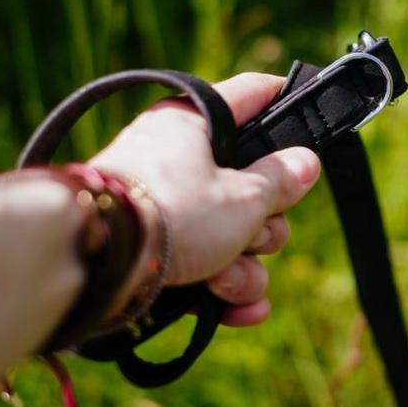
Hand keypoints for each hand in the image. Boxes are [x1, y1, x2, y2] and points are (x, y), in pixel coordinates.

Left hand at [88, 73, 320, 326]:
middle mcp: (177, 158)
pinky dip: (221, 289)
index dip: (288, 101)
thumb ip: (282, 180)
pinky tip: (238, 311)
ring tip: (225, 281)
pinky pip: (202, 265)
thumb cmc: (172, 213)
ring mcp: (163, 205)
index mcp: (197, 124)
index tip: (316, 110)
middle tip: (257, 236)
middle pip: (251, 184)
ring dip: (243, 266)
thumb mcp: (244, 196)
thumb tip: (305, 161)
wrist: (91, 265)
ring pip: (230, 233)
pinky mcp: (149, 250)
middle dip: (265, 225)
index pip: (253, 95)